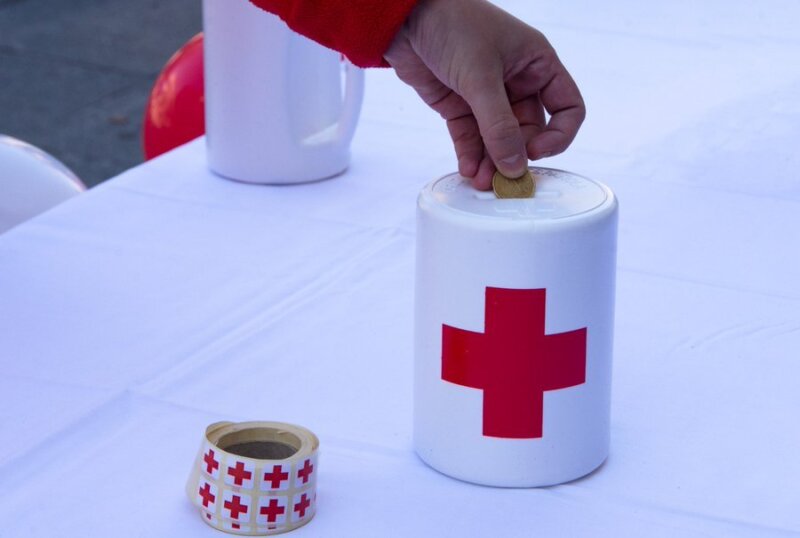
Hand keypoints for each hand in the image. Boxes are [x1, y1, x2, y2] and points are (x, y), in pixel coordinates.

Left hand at [384, 0, 584, 189]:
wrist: (403, 16)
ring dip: (491, 162)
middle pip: (529, 131)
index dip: (558, 135)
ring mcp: (488, 95)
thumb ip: (498, 125)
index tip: (535, 152)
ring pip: (498, 139)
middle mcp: (517, 81)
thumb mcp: (481, 77)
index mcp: (537, 64)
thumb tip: (514, 165)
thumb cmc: (452, 24)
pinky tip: (467, 170)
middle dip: (515, 156)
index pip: (566, 108)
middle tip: (502, 181)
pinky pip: (472, 137)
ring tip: (481, 182)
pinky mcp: (460, 105)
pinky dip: (470, 155)